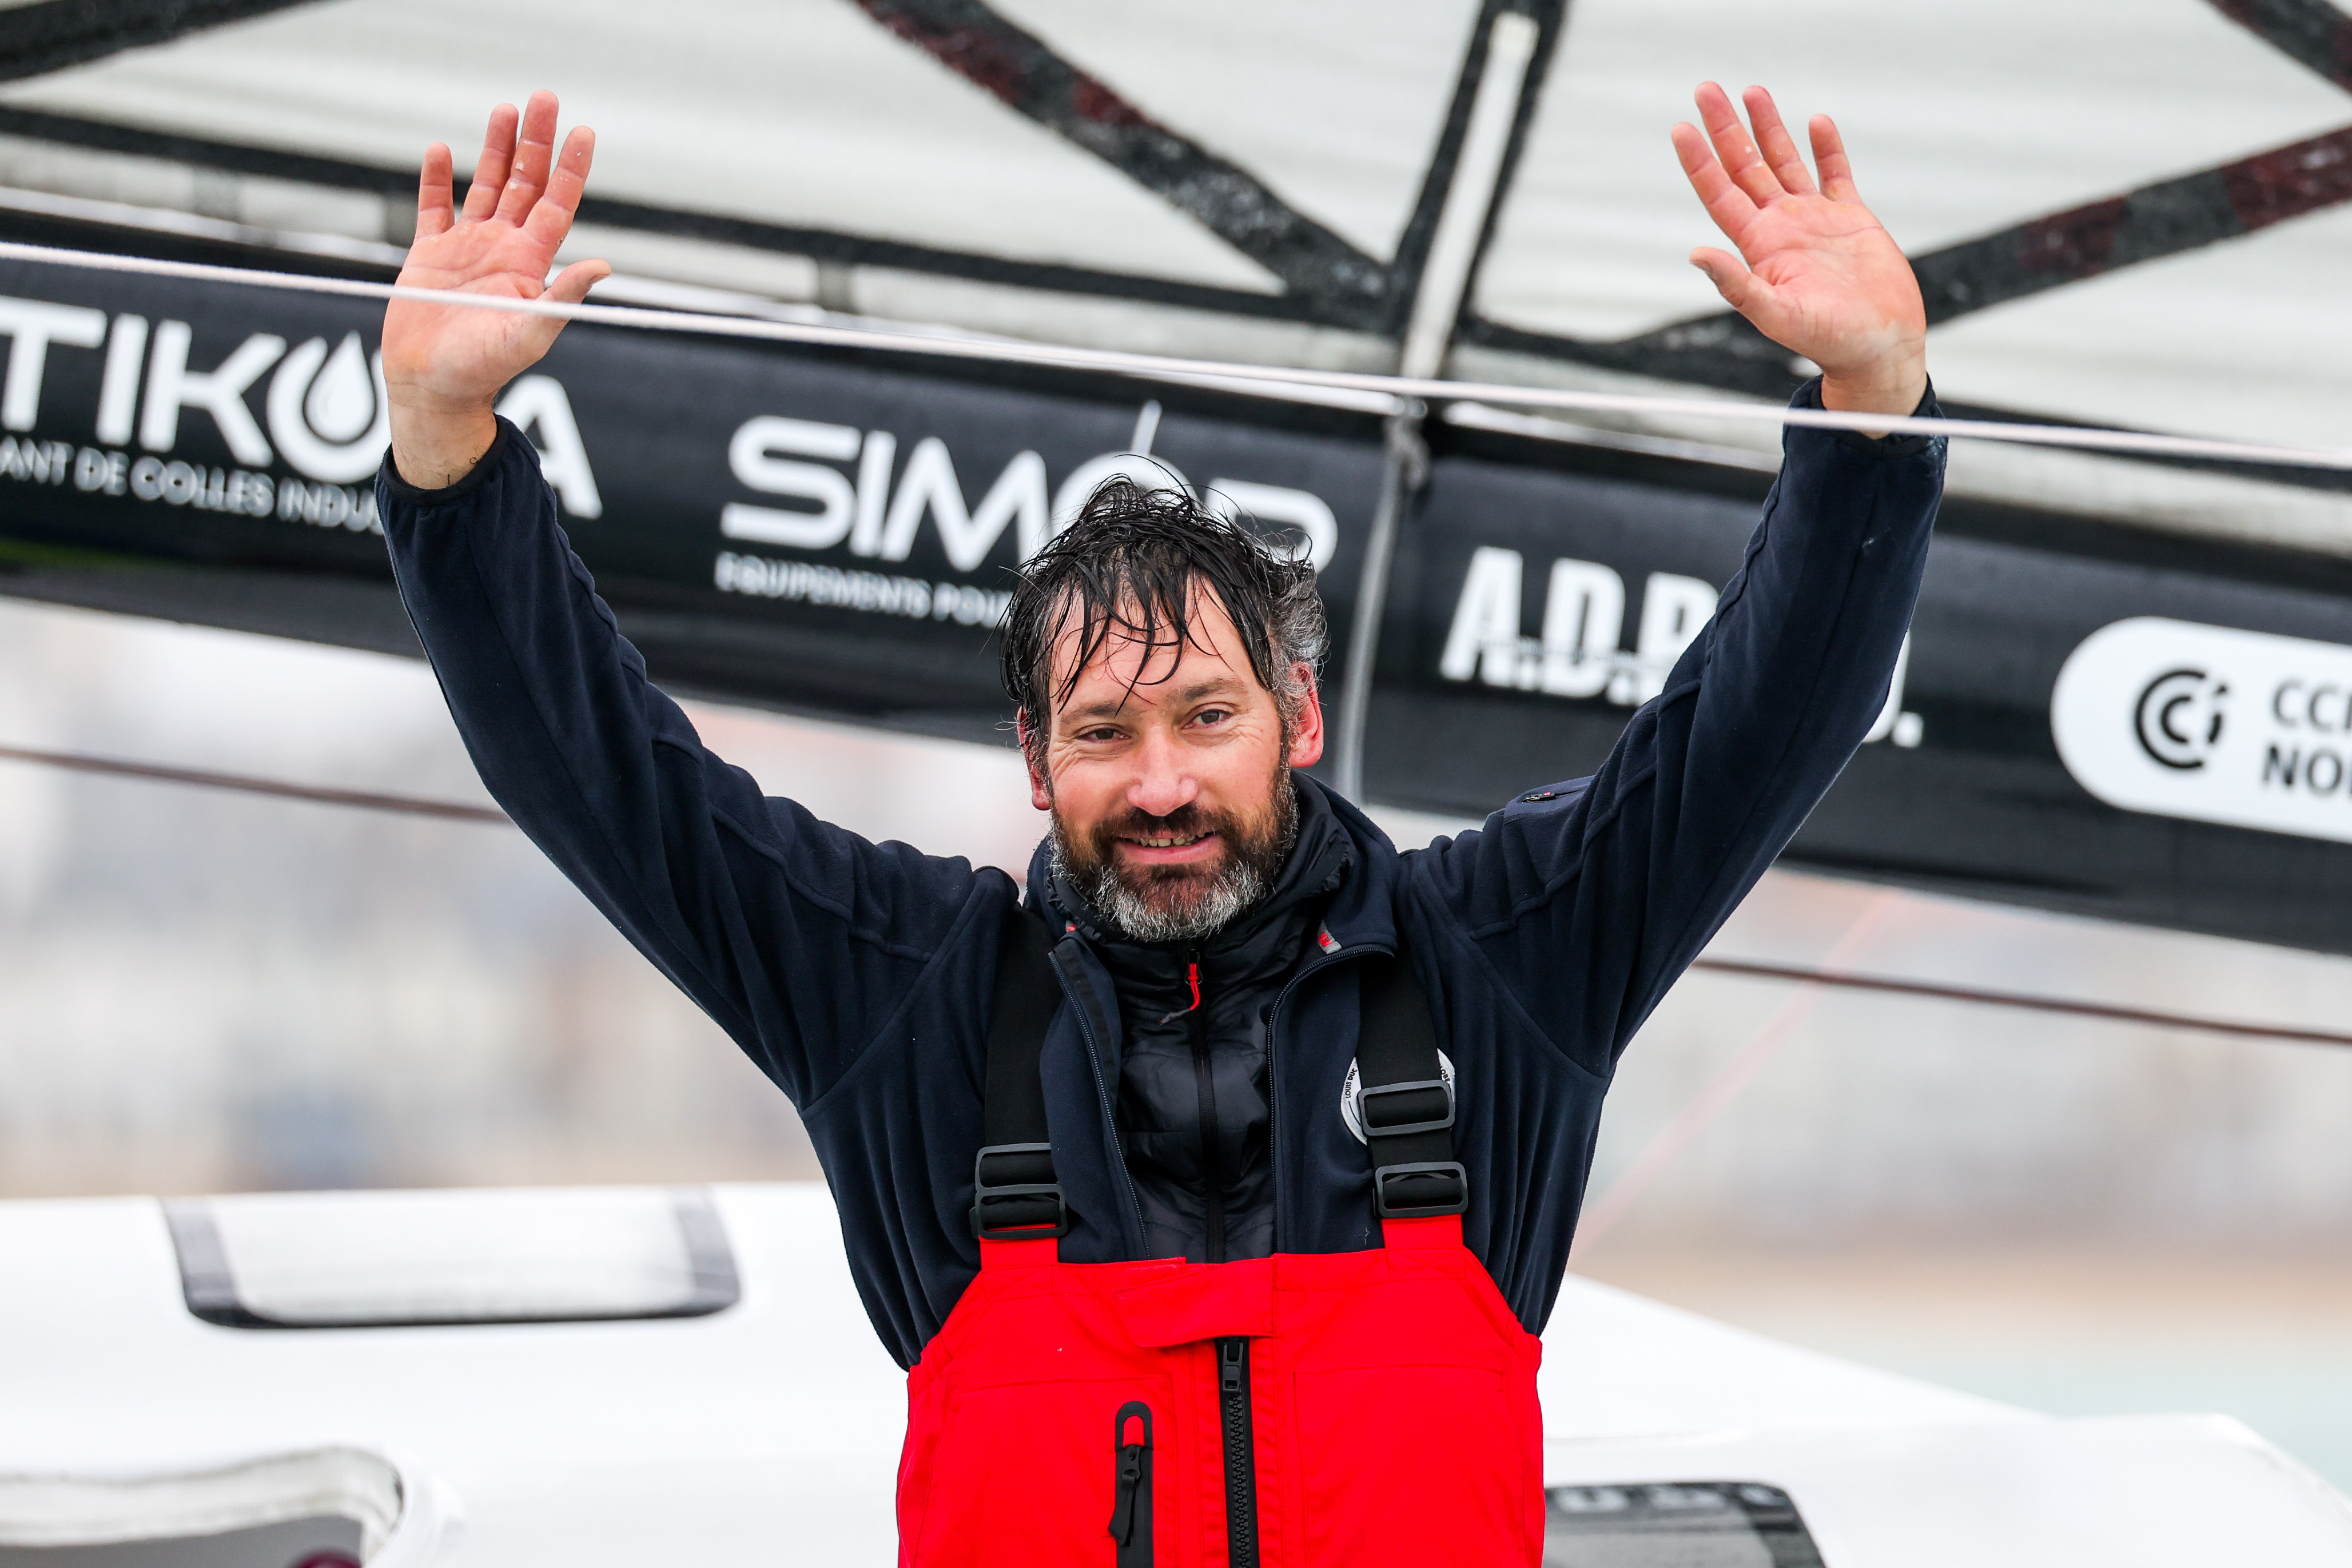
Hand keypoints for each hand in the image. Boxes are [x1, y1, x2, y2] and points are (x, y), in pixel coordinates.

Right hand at [383, 91, 608, 486]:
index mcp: (530, 264)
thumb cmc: (485, 370)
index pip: (557, 205)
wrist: (434, 387)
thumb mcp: (530, 334)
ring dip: (496, 149)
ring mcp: (467, 248)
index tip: (583, 132)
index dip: (570, 169)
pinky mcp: (429, 254)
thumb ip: (562, 299)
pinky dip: (437, 179)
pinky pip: (434, 207)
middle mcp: (503, 248)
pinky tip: (443, 150)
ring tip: (504, 109)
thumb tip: (604, 267)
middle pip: (525, 183)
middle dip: (535, 142)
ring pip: (486, 185)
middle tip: (544, 98)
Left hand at [1671, 84, 1926, 420]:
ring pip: (1785, 162)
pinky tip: (1816, 123)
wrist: (1878, 345)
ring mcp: (1815, 219)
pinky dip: (1827, 148)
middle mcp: (1782, 227)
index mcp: (1760, 246)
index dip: (1700, 161)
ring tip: (1752, 92)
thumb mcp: (1774, 315)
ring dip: (1768, 127)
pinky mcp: (1852, 218)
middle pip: (1746, 166)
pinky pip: (1836, 174)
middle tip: (1706, 90)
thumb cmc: (1827, 340)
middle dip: (1725, 128)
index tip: (1681, 128)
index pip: (1720, 193)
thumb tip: (1696, 254)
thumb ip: (1736, 284)